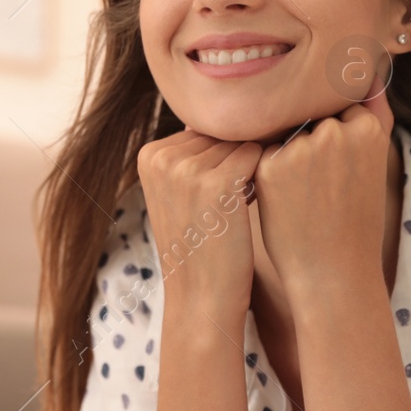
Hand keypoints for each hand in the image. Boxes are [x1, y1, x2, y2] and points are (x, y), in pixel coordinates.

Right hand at [136, 125, 262, 318]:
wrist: (201, 296)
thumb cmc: (198, 244)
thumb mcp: (177, 193)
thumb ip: (190, 153)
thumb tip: (217, 114)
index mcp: (149, 154)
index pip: (204, 129)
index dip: (217, 158)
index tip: (209, 194)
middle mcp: (163, 157)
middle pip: (223, 133)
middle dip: (234, 161)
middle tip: (225, 204)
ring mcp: (188, 169)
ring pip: (242, 142)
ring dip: (249, 170)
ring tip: (233, 207)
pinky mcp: (217, 183)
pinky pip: (257, 154)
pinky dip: (262, 176)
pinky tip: (247, 203)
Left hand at [251, 86, 394, 307]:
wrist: (333, 271)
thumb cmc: (354, 216)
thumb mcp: (375, 160)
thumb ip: (374, 113)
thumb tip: (371, 73)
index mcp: (367, 127)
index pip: (336, 109)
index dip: (332, 141)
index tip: (336, 174)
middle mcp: (336, 131)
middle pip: (307, 119)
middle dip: (308, 148)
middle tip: (321, 192)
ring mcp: (302, 147)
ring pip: (283, 134)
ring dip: (285, 157)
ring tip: (306, 199)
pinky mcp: (271, 165)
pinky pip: (262, 153)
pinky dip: (267, 174)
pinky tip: (284, 203)